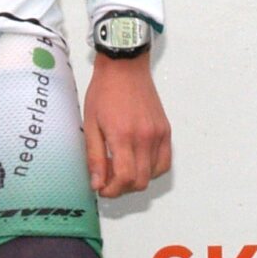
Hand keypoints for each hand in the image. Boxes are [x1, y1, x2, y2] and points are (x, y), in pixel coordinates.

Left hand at [82, 51, 171, 198]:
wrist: (125, 67)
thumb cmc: (104, 92)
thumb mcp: (90, 124)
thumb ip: (95, 157)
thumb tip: (97, 183)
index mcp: (123, 135)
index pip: (124, 178)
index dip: (112, 190)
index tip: (102, 189)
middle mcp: (145, 137)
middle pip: (140, 181)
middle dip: (123, 188)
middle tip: (109, 180)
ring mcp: (159, 134)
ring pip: (154, 174)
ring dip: (138, 179)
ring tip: (122, 169)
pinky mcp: (166, 130)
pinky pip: (165, 161)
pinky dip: (152, 169)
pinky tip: (138, 161)